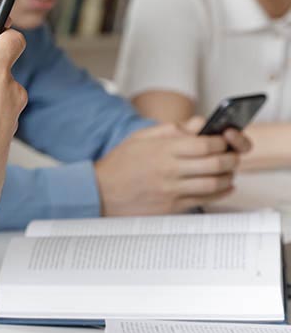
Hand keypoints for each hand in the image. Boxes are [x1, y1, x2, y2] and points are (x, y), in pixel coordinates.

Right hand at [95, 118, 251, 215]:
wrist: (100, 191)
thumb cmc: (119, 163)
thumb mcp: (140, 137)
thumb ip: (171, 129)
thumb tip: (198, 125)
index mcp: (163, 150)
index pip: (206, 144)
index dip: (221, 141)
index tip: (222, 140)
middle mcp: (169, 170)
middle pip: (216, 163)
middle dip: (231, 158)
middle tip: (231, 155)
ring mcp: (172, 191)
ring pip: (214, 184)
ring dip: (228, 176)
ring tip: (228, 170)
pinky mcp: (172, 207)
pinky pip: (205, 200)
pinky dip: (221, 192)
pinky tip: (224, 186)